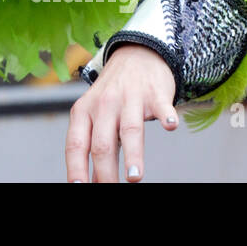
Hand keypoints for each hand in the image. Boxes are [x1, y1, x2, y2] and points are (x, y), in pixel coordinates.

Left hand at [66, 44, 177, 182]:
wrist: (135, 55)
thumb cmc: (112, 95)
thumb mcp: (95, 117)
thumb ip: (94, 147)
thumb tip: (93, 182)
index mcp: (83, 112)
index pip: (76, 144)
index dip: (76, 168)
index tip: (78, 187)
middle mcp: (103, 105)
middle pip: (102, 144)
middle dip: (105, 173)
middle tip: (111, 190)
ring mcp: (130, 98)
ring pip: (129, 130)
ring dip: (132, 155)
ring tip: (133, 178)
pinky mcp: (155, 93)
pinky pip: (161, 106)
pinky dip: (166, 116)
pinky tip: (170, 126)